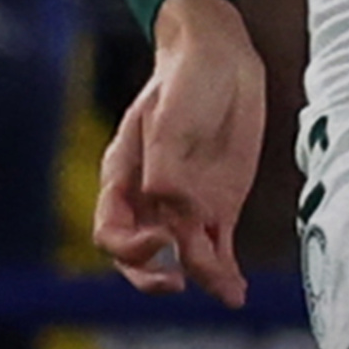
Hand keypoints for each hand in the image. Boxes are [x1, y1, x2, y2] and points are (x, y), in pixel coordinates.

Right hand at [94, 0, 266, 303]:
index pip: (112, 230)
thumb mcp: (171, 116)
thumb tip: (167, 202)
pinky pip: (218, 246)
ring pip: (183, 256)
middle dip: (155, 275)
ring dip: (201, 277)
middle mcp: (151, 199)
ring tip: (226, 291)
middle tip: (180, 281)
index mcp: (123, 177)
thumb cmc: (185, 80)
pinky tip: (236, 290)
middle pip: (141, 256)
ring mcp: (186, 204)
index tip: (158, 242)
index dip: (129, 247)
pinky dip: (224, 271)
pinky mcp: (219, 205)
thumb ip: (167, 164)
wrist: (220, 58)